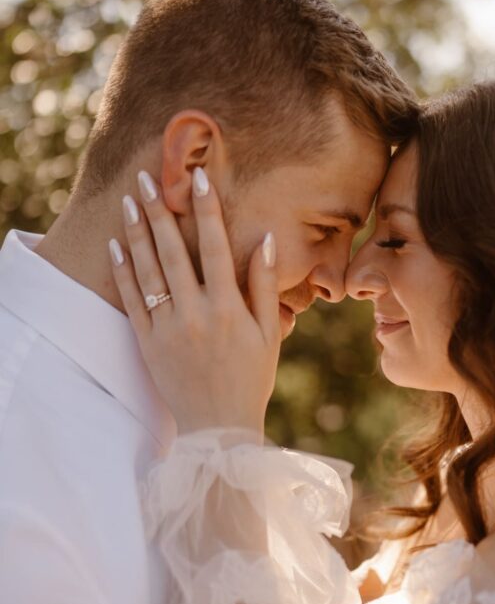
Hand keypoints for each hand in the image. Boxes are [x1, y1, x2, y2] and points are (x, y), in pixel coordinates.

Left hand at [109, 167, 280, 435]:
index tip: (197, 178)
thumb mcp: (269, 333)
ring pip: (148, 271)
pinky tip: (117, 244)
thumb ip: (264, 285)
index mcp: (228, 308)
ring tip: (131, 201)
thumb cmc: (250, 378)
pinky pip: (132, 299)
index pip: (215, 247)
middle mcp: (195, 313)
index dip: (205, 210)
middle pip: (173, 251)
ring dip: (137, 233)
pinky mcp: (147, 342)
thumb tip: (265, 239)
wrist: (218, 426)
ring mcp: (168, 328)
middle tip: (147, 178)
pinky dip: (123, 270)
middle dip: (160, 211)